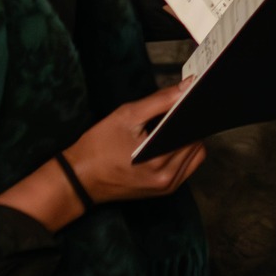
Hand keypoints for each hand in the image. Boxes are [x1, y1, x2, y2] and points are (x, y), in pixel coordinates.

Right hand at [62, 85, 207, 204]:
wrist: (78, 178)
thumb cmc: (98, 147)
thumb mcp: (127, 115)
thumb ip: (161, 100)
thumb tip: (188, 86)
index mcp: (159, 161)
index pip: (194, 131)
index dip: (195, 112)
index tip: (193, 98)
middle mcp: (167, 178)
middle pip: (197, 142)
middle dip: (189, 124)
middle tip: (175, 111)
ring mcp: (166, 187)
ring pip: (195, 154)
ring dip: (187, 139)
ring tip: (169, 126)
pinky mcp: (163, 190)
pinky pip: (186, 167)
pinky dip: (181, 152)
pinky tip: (167, 141)